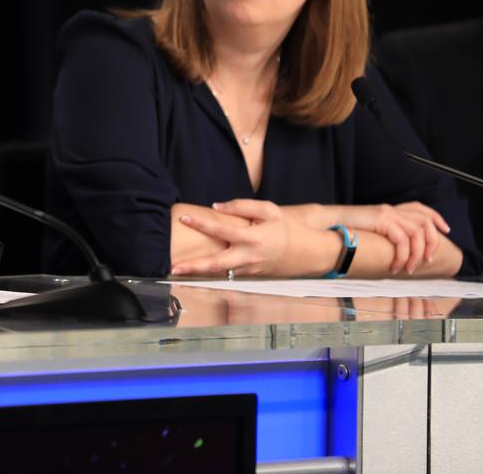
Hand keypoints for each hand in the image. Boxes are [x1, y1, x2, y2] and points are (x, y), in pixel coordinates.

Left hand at [169, 198, 335, 277]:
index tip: (184, 219)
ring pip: (220, 274)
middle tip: (172, 268)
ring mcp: (249, 270)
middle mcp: (249, 257)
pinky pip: (228, 274)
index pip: (222, 231)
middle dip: (193, 267)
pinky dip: (212, 273)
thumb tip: (217, 206)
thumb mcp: (269, 210)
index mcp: (253, 238)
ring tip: (177, 271)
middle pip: (216, 265)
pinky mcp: (251, 276)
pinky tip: (197, 271)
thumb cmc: (288, 228)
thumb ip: (242, 206)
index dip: (201, 224)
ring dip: (198, 273)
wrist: (309, 253)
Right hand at [330, 202, 448, 274]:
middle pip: (424, 222)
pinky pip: (402, 240)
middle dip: (432, 243)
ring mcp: (387, 213)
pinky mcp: (382, 220)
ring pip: (417, 233)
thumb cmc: (345, 231)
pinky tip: (394, 266)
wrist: (328, 223)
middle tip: (428, 260)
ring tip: (409, 269)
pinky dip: (402, 256)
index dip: (436, 218)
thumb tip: (398, 251)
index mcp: (389, 210)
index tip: (445, 231)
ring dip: (416, 255)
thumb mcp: (370, 231)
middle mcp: (391, 209)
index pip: (420, 208)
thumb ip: (384, 235)